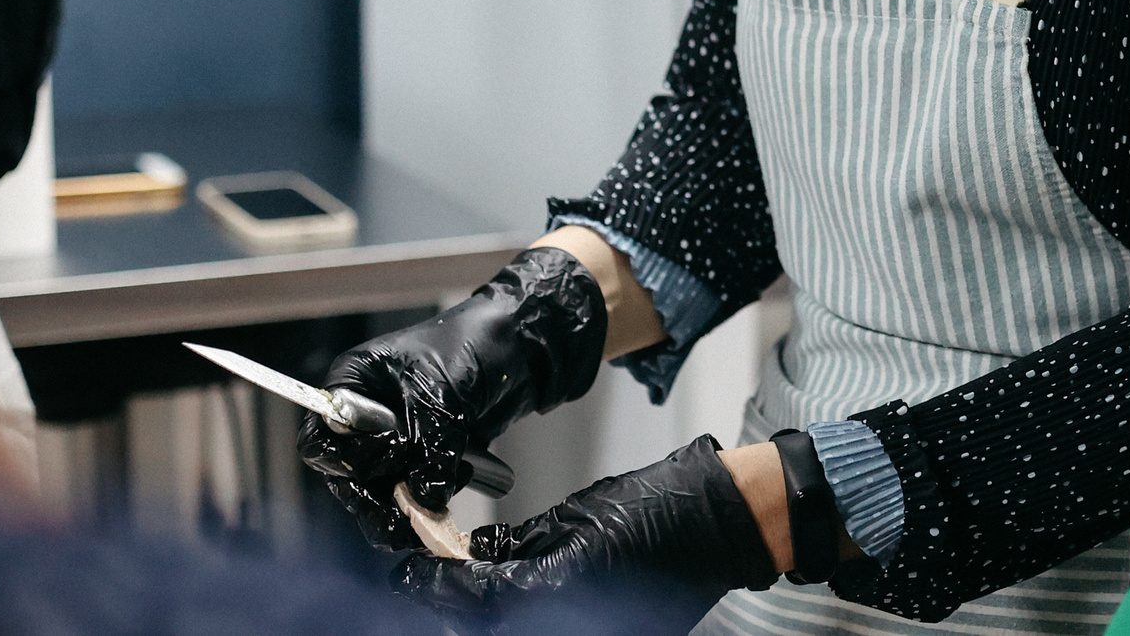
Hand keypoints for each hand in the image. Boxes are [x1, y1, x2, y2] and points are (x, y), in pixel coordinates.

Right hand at [299, 246, 608, 544]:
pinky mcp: (423, 456)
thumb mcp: (442, 392)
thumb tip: (424, 498)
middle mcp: (364, 416)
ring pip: (381, 490)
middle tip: (402, 517)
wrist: (521, 344)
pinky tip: (458, 481)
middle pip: (348, 475)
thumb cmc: (472, 345)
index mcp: (353, 384)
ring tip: (433, 510)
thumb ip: (427, 445)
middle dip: (376, 497)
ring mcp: (394, 438)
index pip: (320, 439)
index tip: (382, 464)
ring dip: (406, 504)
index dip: (346, 460)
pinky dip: (431, 498)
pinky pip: (414, 491)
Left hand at [394, 435, 780, 631]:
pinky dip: (526, 612)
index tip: (403, 570)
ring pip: (513, 627)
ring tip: (475, 580)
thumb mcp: (577, 513)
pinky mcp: (609, 634)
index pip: (469, 596)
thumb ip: (521, 542)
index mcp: (555, 585)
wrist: (726, 522)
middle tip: (434, 575)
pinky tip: (517, 590)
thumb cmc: (663, 506)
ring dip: (488, 610)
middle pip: (484, 624)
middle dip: (455, 602)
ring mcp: (592, 631)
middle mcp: (569, 620)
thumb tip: (476, 554)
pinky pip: (548, 625)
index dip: (428, 583)